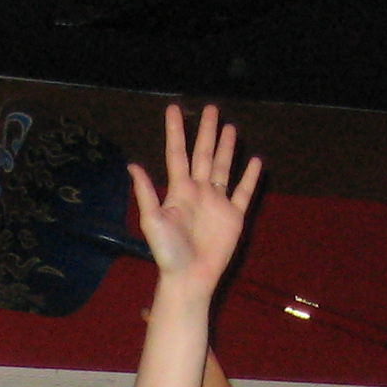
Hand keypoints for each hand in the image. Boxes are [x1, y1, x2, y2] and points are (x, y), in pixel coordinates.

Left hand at [130, 104, 259, 289]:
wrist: (189, 278)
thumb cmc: (168, 253)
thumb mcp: (152, 222)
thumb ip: (145, 193)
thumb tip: (132, 165)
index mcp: (179, 190)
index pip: (177, 154)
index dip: (175, 131)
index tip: (173, 108)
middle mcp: (199, 192)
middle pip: (203, 154)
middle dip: (206, 131)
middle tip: (211, 108)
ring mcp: (217, 203)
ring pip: (223, 168)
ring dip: (227, 148)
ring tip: (230, 127)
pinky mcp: (234, 216)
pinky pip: (244, 192)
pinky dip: (250, 177)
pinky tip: (255, 161)